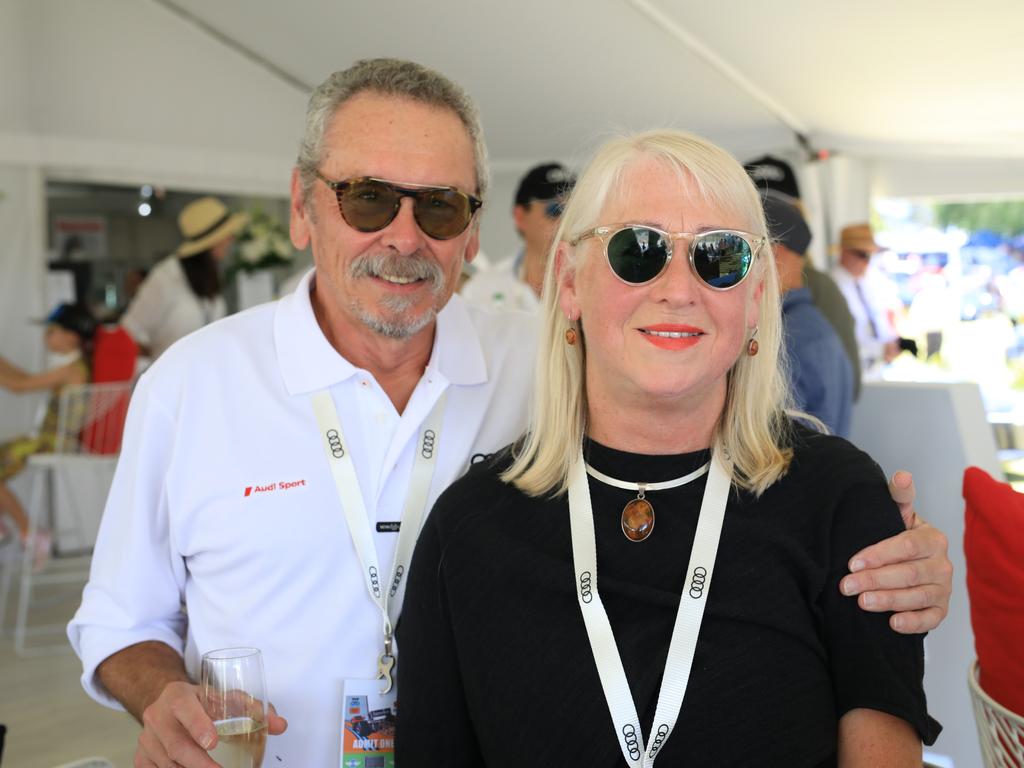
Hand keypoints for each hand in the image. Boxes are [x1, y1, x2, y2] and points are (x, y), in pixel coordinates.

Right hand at [134, 681, 286, 766]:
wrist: (169, 703)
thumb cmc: (202, 702)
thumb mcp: (226, 698)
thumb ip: (254, 709)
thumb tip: (280, 726)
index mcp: (178, 695)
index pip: (184, 708)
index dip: (198, 725)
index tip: (213, 742)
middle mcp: (157, 715)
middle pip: (175, 744)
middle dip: (198, 763)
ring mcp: (146, 738)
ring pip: (165, 762)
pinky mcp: (141, 757)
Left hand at [839, 470, 951, 634]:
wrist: (908, 562)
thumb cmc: (896, 535)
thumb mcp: (896, 514)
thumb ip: (898, 496)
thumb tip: (902, 474)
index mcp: (932, 538)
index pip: (907, 546)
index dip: (879, 554)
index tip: (852, 562)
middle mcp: (942, 564)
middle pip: (909, 574)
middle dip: (875, 580)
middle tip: (846, 586)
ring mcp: (943, 589)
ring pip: (917, 597)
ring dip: (888, 601)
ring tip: (861, 602)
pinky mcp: (940, 610)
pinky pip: (931, 619)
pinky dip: (913, 623)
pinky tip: (892, 624)